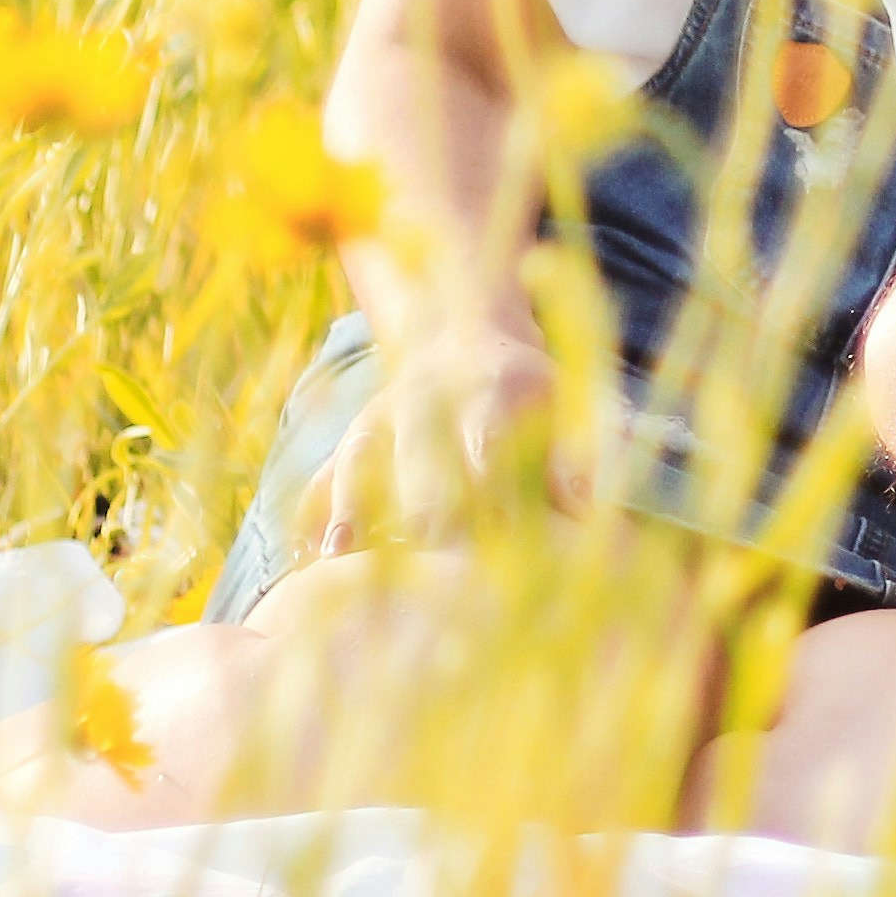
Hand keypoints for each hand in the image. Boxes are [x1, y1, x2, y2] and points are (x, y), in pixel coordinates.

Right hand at [295, 311, 566, 556]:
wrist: (466, 332)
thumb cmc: (533, 388)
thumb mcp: (572, 400)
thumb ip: (581, 456)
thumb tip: (589, 514)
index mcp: (491, 391)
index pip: (486, 441)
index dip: (490, 486)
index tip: (500, 536)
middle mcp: (427, 400)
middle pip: (419, 458)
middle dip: (423, 508)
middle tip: (426, 564)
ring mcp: (381, 417)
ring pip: (360, 461)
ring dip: (352, 508)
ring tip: (342, 555)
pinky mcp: (352, 437)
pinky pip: (323, 474)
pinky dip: (312, 512)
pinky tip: (306, 556)